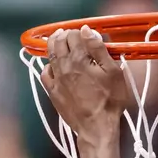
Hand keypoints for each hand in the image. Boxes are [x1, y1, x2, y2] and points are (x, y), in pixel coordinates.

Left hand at [40, 26, 132, 140]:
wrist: (96, 127)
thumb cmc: (109, 100)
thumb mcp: (113, 72)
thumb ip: (98, 49)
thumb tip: (86, 30)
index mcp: (79, 58)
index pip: (75, 35)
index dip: (80, 32)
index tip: (85, 34)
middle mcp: (64, 66)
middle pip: (59, 42)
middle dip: (65, 34)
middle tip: (70, 34)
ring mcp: (56, 79)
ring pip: (50, 55)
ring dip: (54, 45)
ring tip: (58, 41)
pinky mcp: (52, 92)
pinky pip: (44, 73)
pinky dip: (48, 65)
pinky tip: (53, 65)